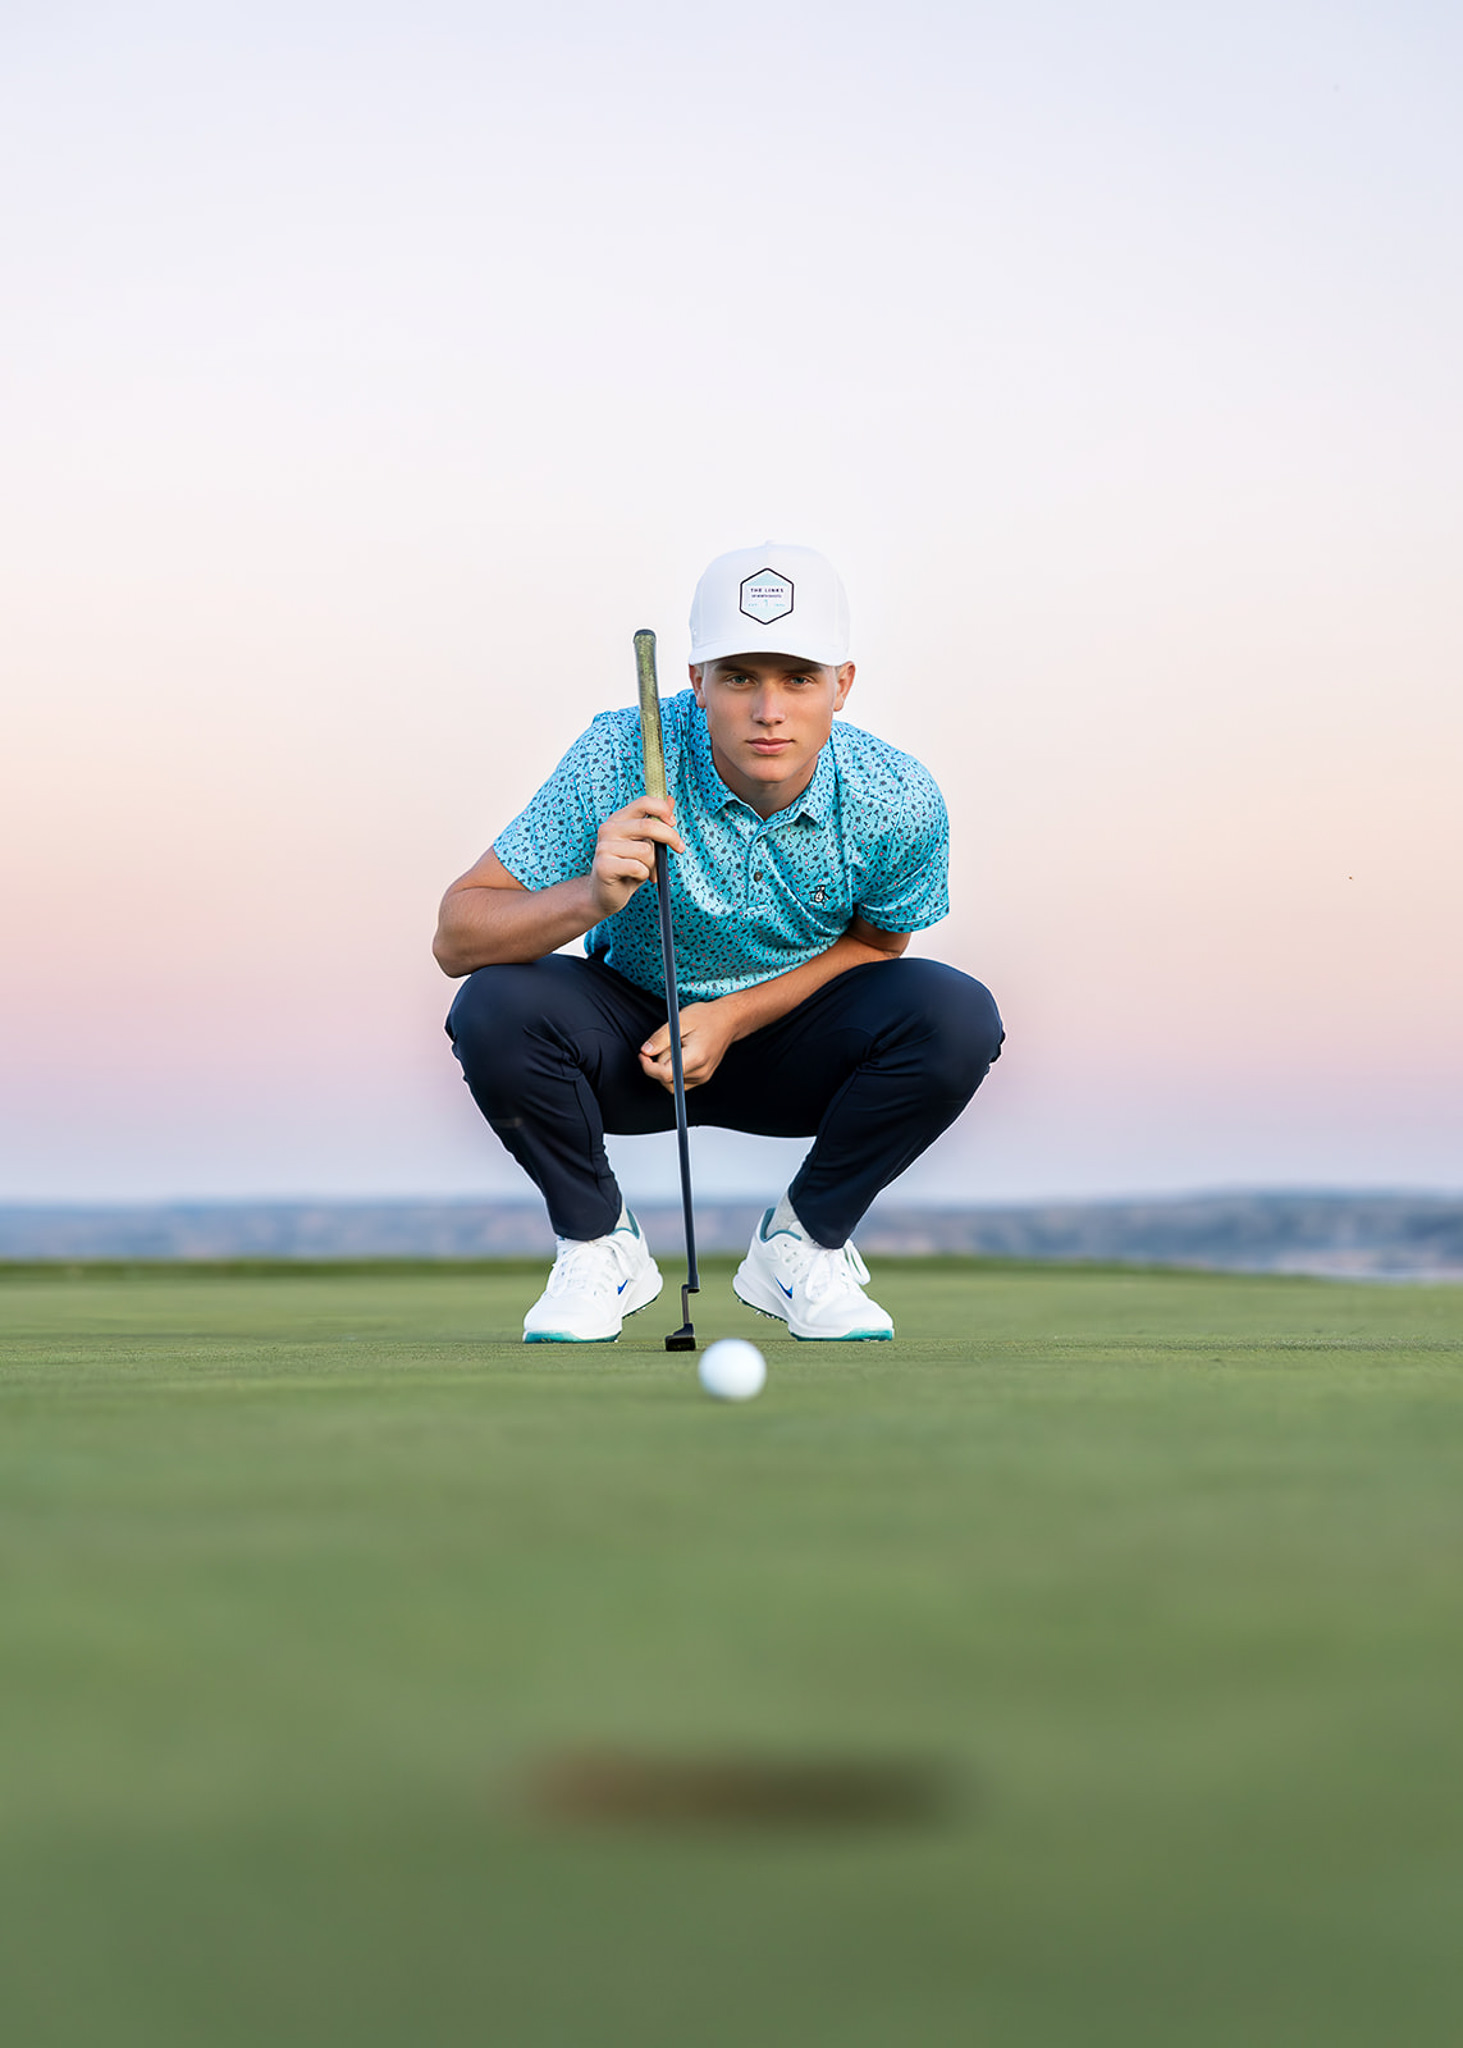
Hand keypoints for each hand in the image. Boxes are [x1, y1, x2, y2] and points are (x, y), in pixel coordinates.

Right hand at [588, 798, 683, 919]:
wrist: (605, 894)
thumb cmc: (627, 867)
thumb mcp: (644, 842)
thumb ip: (655, 822)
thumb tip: (669, 799)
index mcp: (618, 819)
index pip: (643, 803)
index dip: (662, 809)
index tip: (673, 823)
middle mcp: (609, 829)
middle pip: (648, 826)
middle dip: (670, 837)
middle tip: (680, 848)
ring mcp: (604, 847)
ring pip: (646, 851)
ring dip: (653, 864)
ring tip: (645, 870)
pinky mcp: (604, 866)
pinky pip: (638, 868)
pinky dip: (643, 875)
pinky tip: (635, 877)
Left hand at [639, 998, 739, 1092]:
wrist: (728, 1021)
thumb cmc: (707, 1017)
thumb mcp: (680, 1021)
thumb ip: (661, 1037)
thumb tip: (645, 1051)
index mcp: (696, 1058)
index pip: (664, 1074)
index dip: (648, 1066)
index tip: (642, 1054)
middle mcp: (701, 1072)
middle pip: (666, 1077)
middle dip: (658, 1061)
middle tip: (667, 1041)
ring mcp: (702, 1077)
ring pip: (671, 1081)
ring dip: (666, 1066)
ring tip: (677, 1046)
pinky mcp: (702, 1078)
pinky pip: (679, 1081)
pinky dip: (674, 1070)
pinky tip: (681, 1054)